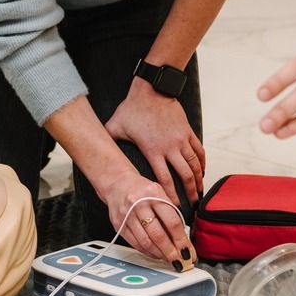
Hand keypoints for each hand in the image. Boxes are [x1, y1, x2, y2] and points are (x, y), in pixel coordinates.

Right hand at [99, 168, 195, 268]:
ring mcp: (126, 215)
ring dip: (160, 254)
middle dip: (171, 252)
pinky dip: (147, 252)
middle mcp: (139, 204)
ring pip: (146, 242)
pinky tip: (155, 254)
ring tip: (169, 259)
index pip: (172, 222)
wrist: (117, 183)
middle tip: (180, 262)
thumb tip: (182, 238)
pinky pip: (135, 243)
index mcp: (153, 194)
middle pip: (158, 235)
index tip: (189, 252)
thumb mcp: (160, 193)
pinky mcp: (118, 224)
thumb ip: (170, 212)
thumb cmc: (141, 189)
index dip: (181, 240)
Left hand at [105, 79, 205, 207]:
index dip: (170, 194)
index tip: (174, 205)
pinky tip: (202, 171)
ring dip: (198, 180)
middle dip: (190, 192)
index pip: (164, 179)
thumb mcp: (115, 126)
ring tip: (200, 191)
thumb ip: (108, 141)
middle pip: (184, 175)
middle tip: (193, 204)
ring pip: (194, 164)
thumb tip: (93, 149)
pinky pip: (199, 150)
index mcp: (152, 151)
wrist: (152, 90)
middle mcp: (170, 147)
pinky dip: (202, 162)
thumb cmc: (133, 108)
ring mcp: (181, 139)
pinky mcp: (187, 131)